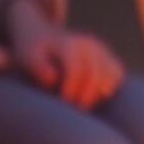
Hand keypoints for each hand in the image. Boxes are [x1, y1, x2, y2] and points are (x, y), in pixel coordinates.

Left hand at [7, 4, 124, 109]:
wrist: (42, 33)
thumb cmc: (32, 51)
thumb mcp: (26, 57)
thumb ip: (37, 67)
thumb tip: (53, 78)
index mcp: (68, 44)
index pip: (76, 71)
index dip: (71, 91)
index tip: (63, 103)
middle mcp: (89, 44)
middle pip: (96, 76)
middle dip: (85, 97)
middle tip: (73, 109)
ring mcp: (102, 49)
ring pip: (111, 77)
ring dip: (97, 95)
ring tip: (81, 102)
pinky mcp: (109, 56)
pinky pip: (117, 74)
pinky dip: (107, 88)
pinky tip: (92, 94)